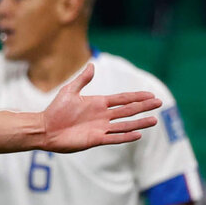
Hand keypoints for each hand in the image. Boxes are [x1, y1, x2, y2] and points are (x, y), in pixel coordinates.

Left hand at [42, 64, 161, 151]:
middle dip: (143, 107)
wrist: (45, 129)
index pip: (122, 99)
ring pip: (125, 125)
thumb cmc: (55, 110)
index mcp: (98, 103)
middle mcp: (102, 115)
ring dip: (139, 123)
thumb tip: (91, 65)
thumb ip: (82, 80)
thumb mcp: (69, 91)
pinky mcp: (95, 139)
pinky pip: (114, 138)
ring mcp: (100, 127)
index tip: (150, 95)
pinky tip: (138, 134)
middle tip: (159, 103)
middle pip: (128, 110)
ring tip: (154, 120)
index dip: (136, 97)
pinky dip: (125, 136)